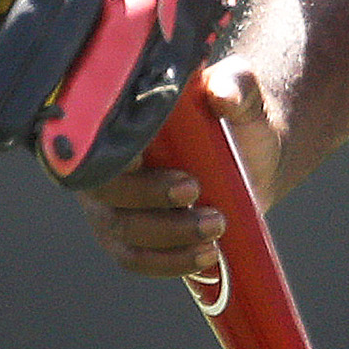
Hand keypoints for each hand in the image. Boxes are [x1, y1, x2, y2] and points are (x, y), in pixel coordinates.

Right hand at [80, 59, 283, 282]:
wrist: (250, 152)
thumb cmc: (234, 116)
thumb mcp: (241, 93)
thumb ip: (236, 84)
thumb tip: (222, 95)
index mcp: (117, 125)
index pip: (98, 149)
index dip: (126, 168)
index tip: (175, 176)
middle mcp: (103, 167)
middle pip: (108, 199)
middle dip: (154, 206)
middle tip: (204, 202)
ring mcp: (112, 206)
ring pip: (122, 234)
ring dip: (169, 240)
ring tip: (217, 230)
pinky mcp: (131, 236)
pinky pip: (136, 259)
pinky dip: (169, 264)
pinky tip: (206, 257)